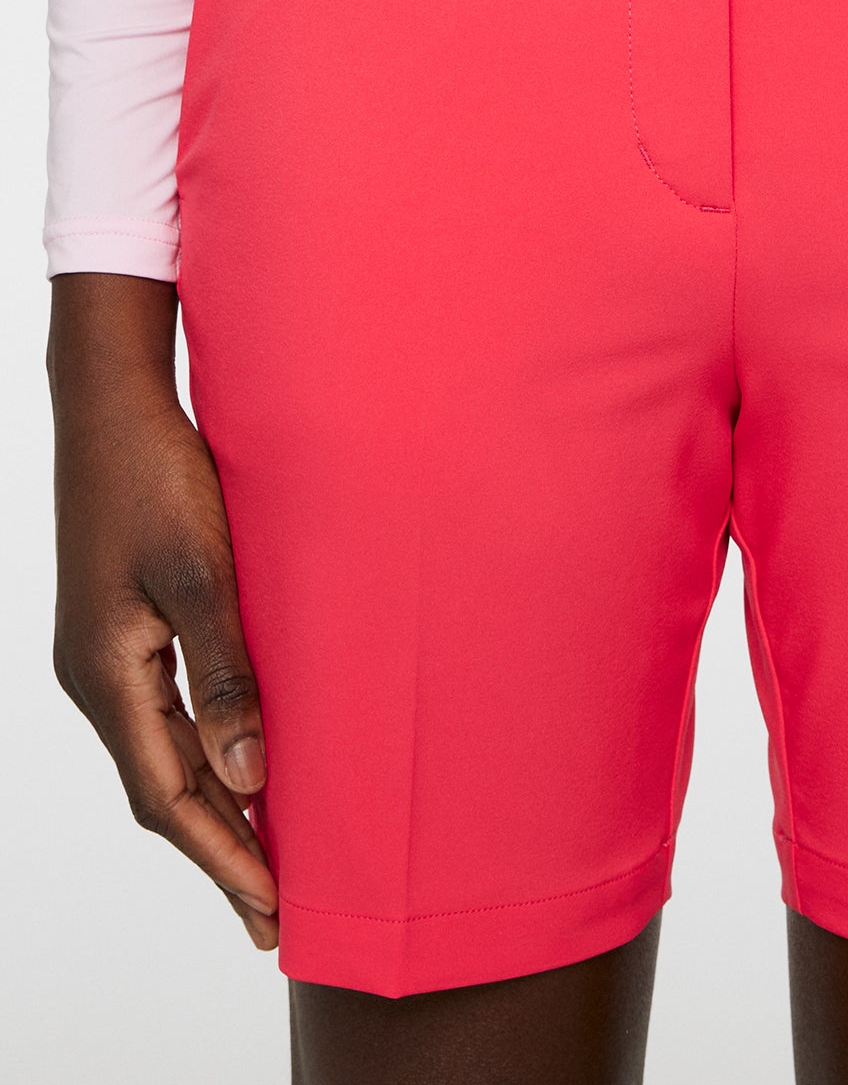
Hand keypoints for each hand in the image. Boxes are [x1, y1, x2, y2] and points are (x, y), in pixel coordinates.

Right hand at [48, 275, 277, 947]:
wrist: (113, 404)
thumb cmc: (156, 476)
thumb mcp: (201, 572)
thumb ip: (226, 673)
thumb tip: (250, 776)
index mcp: (108, 676)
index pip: (169, 798)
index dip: (224, 858)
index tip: (273, 911)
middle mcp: (99, 677)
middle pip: (162, 791)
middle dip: (220, 853)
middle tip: (277, 915)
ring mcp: (108, 653)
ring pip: (164, 755)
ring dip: (216, 805)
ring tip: (271, 855)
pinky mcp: (126, 625)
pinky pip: (167, 713)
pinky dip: (207, 752)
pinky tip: (246, 760)